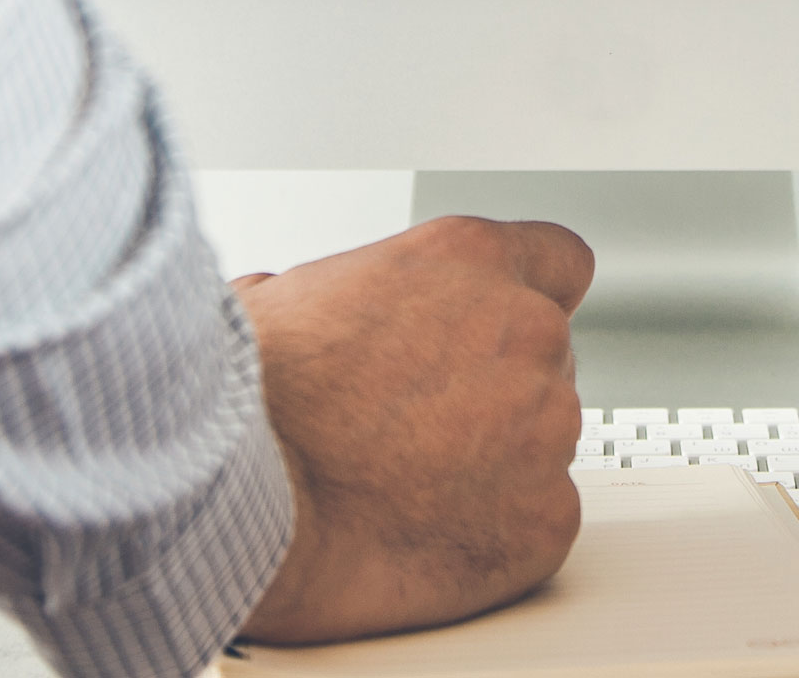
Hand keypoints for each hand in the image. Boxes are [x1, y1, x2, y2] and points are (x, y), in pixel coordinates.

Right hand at [232, 217, 594, 643]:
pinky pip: (539, 525)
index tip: (499, 337)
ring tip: (403, 494)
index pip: (558, 263)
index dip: (523, 304)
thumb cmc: (245, 401)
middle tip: (416, 435)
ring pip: (542, 447)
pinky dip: (495, 538)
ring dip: (493, 467)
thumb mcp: (280, 297)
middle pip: (544, 363)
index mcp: (469, 259)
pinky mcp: (545, 519)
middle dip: (494, 396)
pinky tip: (425, 540)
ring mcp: (546, 428)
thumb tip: (312, 313)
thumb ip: (341, 296)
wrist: (240, 496)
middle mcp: (526, 332)